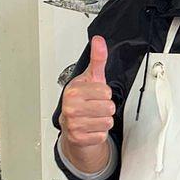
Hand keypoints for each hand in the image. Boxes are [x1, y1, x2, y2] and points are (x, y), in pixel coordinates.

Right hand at [59, 37, 115, 165]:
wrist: (71, 126)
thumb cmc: (81, 101)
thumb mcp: (91, 78)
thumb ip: (97, 59)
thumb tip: (98, 41)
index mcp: (73, 91)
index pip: (106, 92)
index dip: (104, 94)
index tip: (95, 95)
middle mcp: (71, 108)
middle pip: (108, 107)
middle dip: (105, 108)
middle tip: (94, 107)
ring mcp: (74, 124)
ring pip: (107, 121)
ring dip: (103, 120)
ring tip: (93, 117)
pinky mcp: (79, 138)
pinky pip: (102, 135)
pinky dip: (99, 133)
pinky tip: (91, 128)